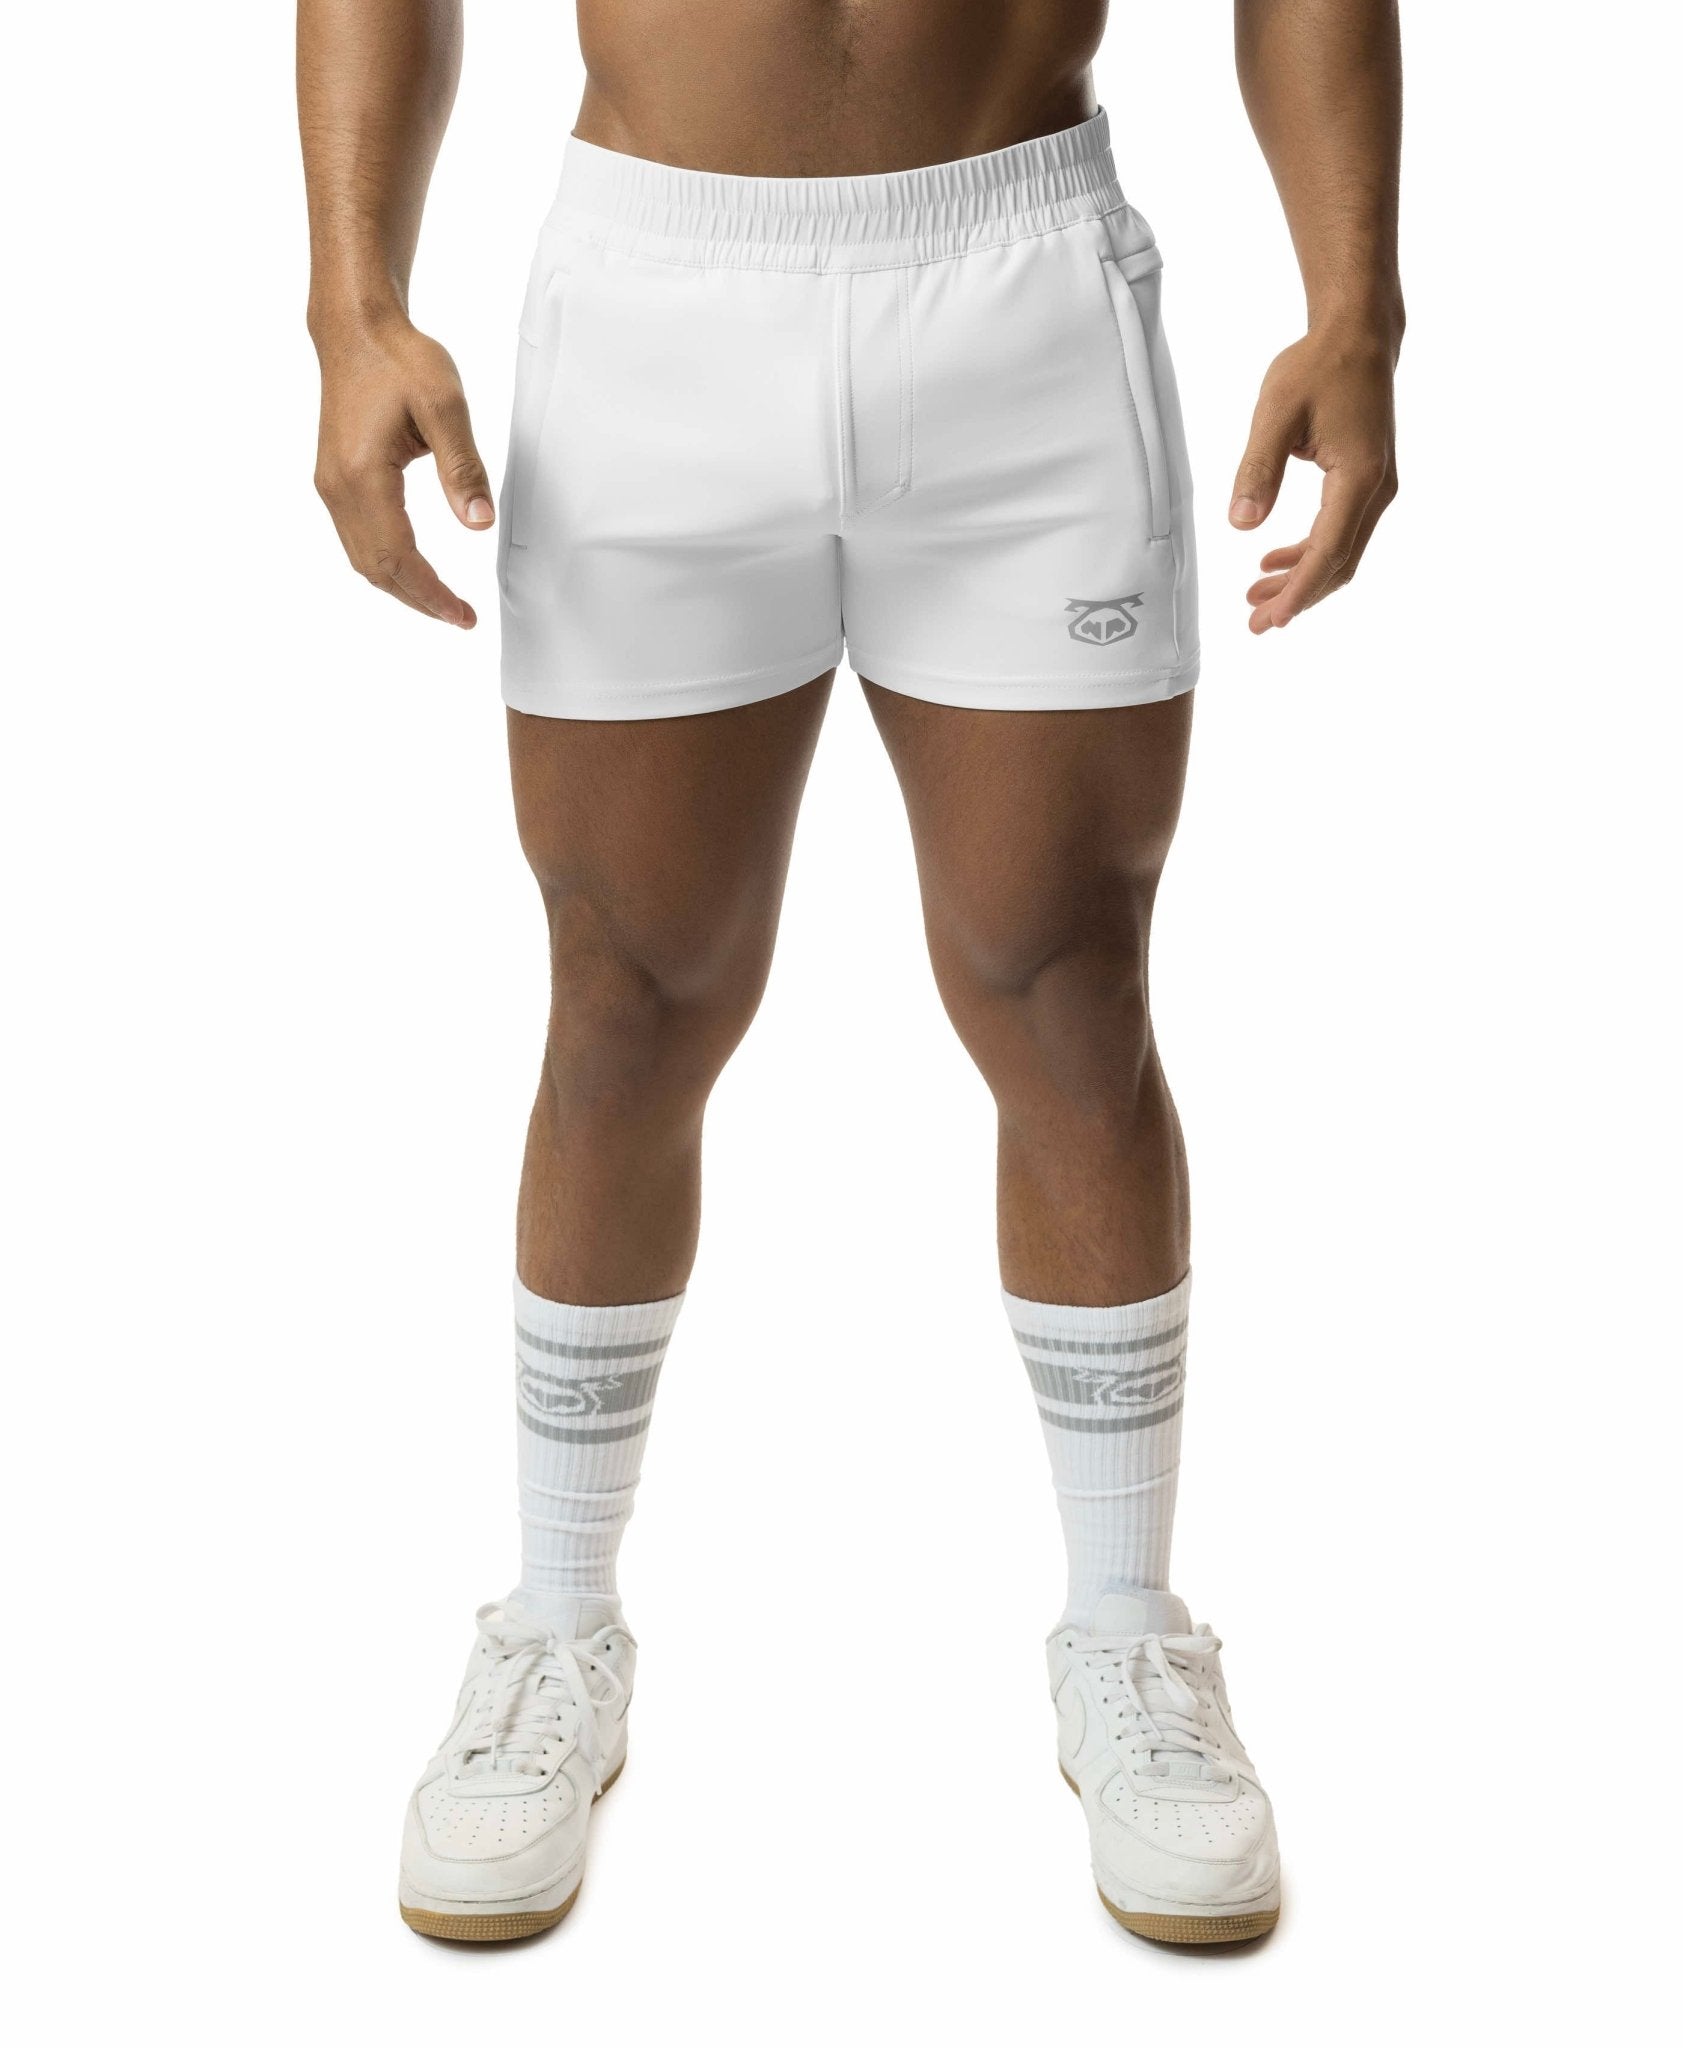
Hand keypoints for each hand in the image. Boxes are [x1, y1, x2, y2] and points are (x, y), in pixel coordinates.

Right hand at [312, 315, 491, 627]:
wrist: (356, 328)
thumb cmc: (399, 358)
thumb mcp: (445, 405)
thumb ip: (463, 466)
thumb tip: (479, 523)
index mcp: (363, 475)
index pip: (398, 556)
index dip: (432, 594)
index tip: (463, 615)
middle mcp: (337, 487)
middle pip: (376, 569)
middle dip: (418, 600)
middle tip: (461, 617)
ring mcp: (330, 485)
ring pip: (362, 558)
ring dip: (401, 586)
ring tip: (442, 602)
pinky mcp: (334, 479)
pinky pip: (357, 539)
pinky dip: (386, 564)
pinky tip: (414, 569)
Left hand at [1229, 322, 1399, 633]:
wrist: (1359, 337)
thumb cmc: (1317, 367)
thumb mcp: (1276, 413)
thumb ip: (1258, 470)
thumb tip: (1241, 525)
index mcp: (1358, 477)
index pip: (1328, 551)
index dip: (1299, 591)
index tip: (1272, 620)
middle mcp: (1377, 490)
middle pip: (1338, 563)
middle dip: (1298, 597)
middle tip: (1255, 624)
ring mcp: (1377, 488)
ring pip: (1341, 552)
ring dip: (1301, 580)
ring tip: (1256, 599)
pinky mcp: (1367, 482)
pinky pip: (1341, 532)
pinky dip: (1309, 554)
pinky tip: (1273, 560)